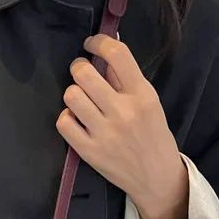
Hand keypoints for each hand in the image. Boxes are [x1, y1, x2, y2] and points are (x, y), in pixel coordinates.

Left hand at [56, 32, 189, 218]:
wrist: (155, 176)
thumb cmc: (152, 135)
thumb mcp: (149, 102)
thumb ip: (127, 78)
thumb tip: (106, 48)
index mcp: (142, 94)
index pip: (117, 55)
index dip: (98, 42)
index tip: (91, 44)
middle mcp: (123, 111)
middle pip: (85, 74)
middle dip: (79, 67)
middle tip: (81, 72)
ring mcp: (104, 132)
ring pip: (71, 96)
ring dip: (72, 93)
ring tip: (80, 98)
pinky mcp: (89, 151)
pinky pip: (64, 122)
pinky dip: (66, 117)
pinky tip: (76, 119)